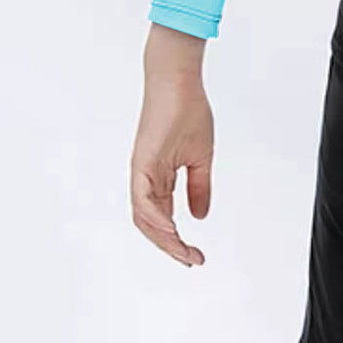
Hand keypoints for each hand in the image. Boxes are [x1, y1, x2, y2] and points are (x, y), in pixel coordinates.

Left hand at [130, 27, 213, 266]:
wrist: (179, 82)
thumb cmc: (188, 110)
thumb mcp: (201, 157)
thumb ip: (199, 187)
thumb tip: (199, 216)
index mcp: (159, 177)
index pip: (164, 218)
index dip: (177, 240)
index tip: (196, 255)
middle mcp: (146, 178)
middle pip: (151, 224)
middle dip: (171, 247)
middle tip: (191, 260)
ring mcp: (142, 172)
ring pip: (145, 218)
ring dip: (163, 239)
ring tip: (183, 251)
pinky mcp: (141, 164)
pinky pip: (143, 200)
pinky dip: (155, 218)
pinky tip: (171, 229)